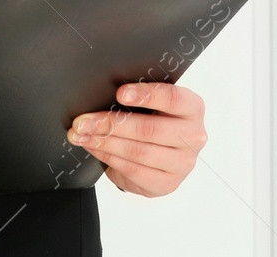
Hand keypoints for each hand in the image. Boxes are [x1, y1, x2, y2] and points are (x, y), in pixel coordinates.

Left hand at [68, 81, 206, 196]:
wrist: (163, 156)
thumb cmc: (156, 120)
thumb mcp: (155, 104)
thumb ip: (139, 96)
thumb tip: (102, 92)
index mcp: (192, 108)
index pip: (173, 98)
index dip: (146, 95)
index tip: (120, 93)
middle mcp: (193, 136)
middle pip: (149, 129)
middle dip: (111, 124)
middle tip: (84, 121)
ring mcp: (183, 163)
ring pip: (137, 152)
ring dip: (104, 142)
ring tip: (83, 134)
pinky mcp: (167, 183)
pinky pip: (133, 170)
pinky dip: (108, 158)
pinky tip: (94, 148)